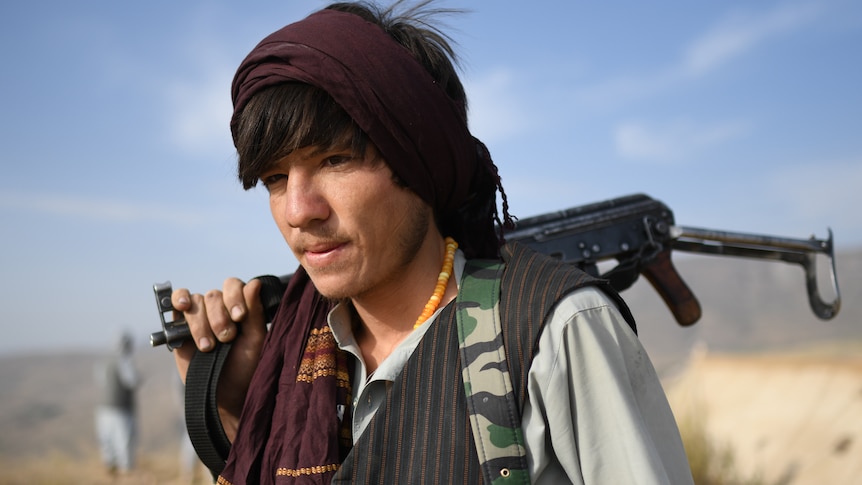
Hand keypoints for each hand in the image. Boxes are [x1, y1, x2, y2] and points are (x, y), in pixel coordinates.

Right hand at [171, 277, 266, 440]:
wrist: (225, 393)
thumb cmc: (245, 366)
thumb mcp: (256, 340)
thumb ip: (255, 311)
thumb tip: (255, 283)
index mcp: (240, 307)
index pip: (235, 286)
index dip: (235, 298)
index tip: (239, 317)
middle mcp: (220, 308)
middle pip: (214, 295)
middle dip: (219, 317)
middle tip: (226, 339)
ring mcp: (200, 315)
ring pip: (196, 301)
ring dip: (201, 323)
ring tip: (208, 347)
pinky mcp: (180, 326)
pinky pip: (177, 303)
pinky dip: (178, 300)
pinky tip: (182, 306)